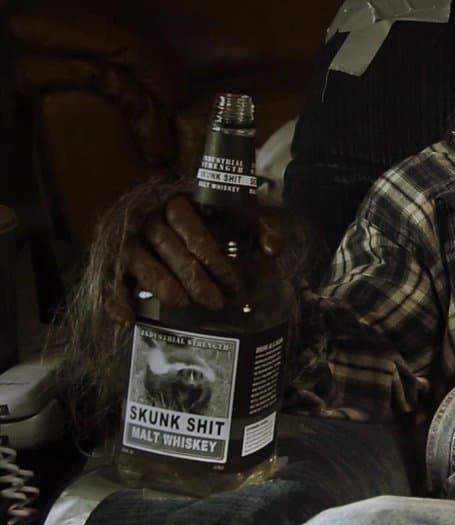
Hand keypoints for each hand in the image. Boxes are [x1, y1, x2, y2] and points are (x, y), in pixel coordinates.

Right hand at [114, 194, 280, 322]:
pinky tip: (128, 321)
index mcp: (178, 203)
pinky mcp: (111, 257)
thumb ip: (258, 227)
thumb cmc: (207, 214)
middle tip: (216, 303)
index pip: (195, 234)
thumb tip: (274, 249)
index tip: (234, 283)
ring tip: (183, 305)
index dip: (215, 260)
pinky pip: (109, 278)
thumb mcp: (234, 213)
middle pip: (170, 249)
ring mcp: (126, 237)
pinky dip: (115, 301)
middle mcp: (148, 217)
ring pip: (140, 261)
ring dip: (161, 285)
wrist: (161, 203)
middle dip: (194, 279)